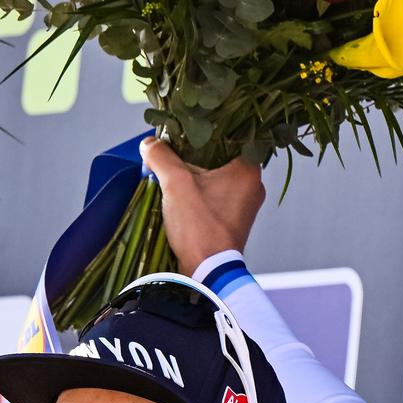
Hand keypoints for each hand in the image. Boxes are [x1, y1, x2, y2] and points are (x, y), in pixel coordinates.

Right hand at [141, 137, 265, 275]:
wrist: (208, 273)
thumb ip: (162, 157)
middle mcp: (253, 185)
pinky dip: (199, 192)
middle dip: (194, 154)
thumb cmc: (200, 227)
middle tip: (172, 150)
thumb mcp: (175, 184)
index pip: (227, 136)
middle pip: (220, 156)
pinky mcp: (235, 219)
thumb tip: (150, 143)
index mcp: (248, 170)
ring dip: (194, 174)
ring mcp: (245, 204)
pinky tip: (180, 192)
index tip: (182, 130)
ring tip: (172, 171)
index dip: (203, 131)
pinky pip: (216, 195)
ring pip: (217, 176)